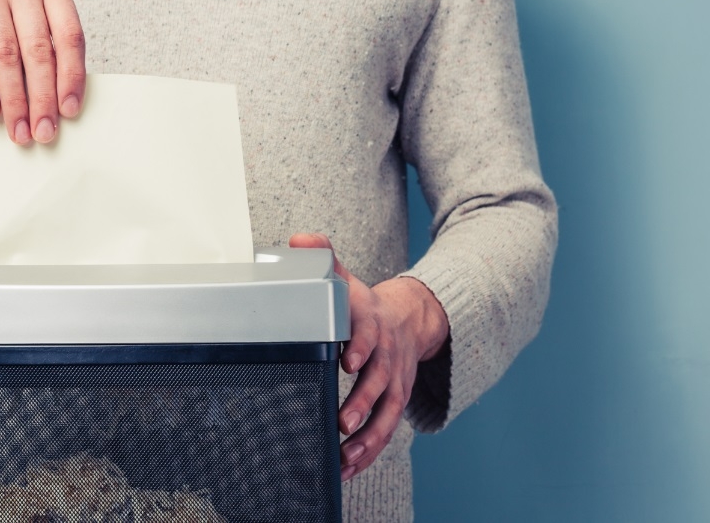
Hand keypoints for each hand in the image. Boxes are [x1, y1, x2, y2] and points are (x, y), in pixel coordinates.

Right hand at [0, 0, 84, 144]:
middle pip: (37, 49)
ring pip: (6, 54)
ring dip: (13, 99)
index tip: (69, 111)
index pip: (70, 35)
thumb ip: (46, 46)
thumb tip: (60, 104)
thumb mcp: (28, 17)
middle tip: (42, 132)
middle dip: (42, 97)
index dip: (71, 77)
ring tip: (18, 129)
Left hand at [288, 233, 448, 481]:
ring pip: (387, 414)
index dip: (360, 346)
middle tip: (344, 420)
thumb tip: (300, 240)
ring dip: (368, 438)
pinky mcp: (393, 404)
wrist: (409, 320)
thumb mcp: (347, 279)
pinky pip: (384, 432)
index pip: (368, 335)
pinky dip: (368, 452)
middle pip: (379, 382)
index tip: (347, 360)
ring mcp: (393, 383)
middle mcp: (387, 357)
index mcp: (373, 325)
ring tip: (346, 456)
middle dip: (363, 402)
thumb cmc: (366, 306)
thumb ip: (324, 260)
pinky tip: (347, 469)